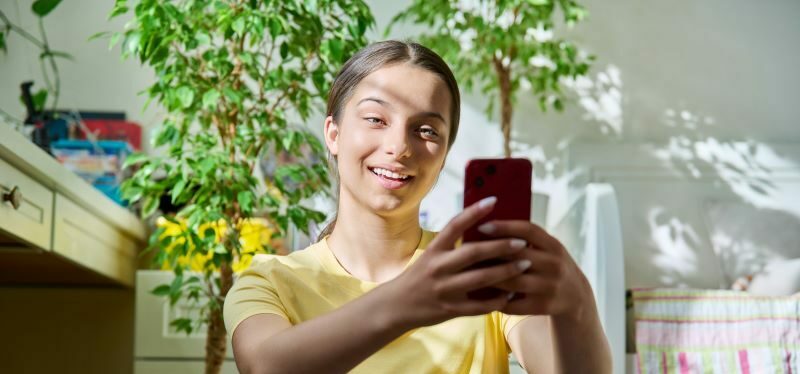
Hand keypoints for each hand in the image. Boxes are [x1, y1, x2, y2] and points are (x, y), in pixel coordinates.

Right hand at [383, 197, 533, 329]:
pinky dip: (498, 300)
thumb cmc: (420, 277)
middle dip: (501, 246)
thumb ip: (452, 246)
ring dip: (506, 271)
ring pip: (481, 278)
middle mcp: (438, 267)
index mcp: (434, 250)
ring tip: (525, 264)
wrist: (397, 306)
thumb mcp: (430, 256)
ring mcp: (444, 289)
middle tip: (522, 242)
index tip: (494, 200)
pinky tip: (513, 293)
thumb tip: (485, 230)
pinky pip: (479, 305)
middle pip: (474, 252)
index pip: (455, 225)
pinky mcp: (450, 309)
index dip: (474, 212)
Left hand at [479, 220, 593, 319]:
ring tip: (469, 272)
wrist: (575, 296)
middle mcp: (554, 265)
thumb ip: (525, 238)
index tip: (481, 226)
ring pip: (511, 281)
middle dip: (490, 252)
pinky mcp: (543, 306)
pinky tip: (480, 294)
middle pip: (517, 255)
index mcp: (553, 245)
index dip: (504, 227)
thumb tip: (487, 225)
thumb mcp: (546, 248)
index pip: (528, 230)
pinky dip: (495, 299)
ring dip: (488, 276)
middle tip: (467, 251)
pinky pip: (513, 303)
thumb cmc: (550, 265)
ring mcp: (549, 287)